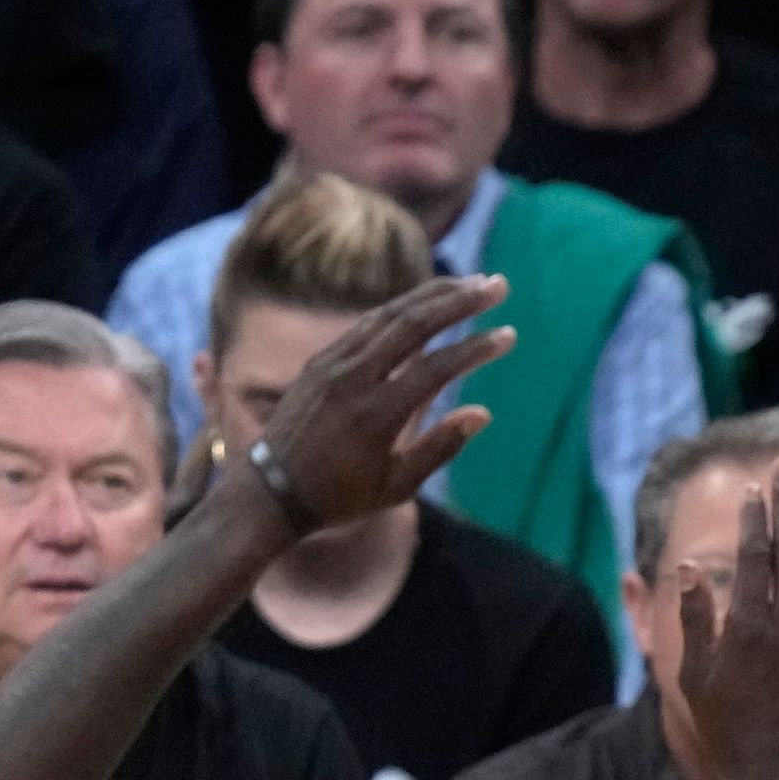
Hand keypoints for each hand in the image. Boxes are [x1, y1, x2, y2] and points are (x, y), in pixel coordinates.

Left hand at [244, 274, 514, 532]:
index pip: (437, 367)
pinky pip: (367, 324)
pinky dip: (401, 308)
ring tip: (469, 283)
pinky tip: (425, 301)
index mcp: (377, 415)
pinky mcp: (320, 360)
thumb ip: (440, 447)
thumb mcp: (397, 486)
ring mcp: (333, 364)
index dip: (476, 348)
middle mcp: (353, 379)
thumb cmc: (340, 496)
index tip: (509, 335)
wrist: (269, 491)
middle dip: (460, 300)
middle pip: (413, 324)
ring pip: (389, 315)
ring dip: (432, 294)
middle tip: (498, 284)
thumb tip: (482, 412)